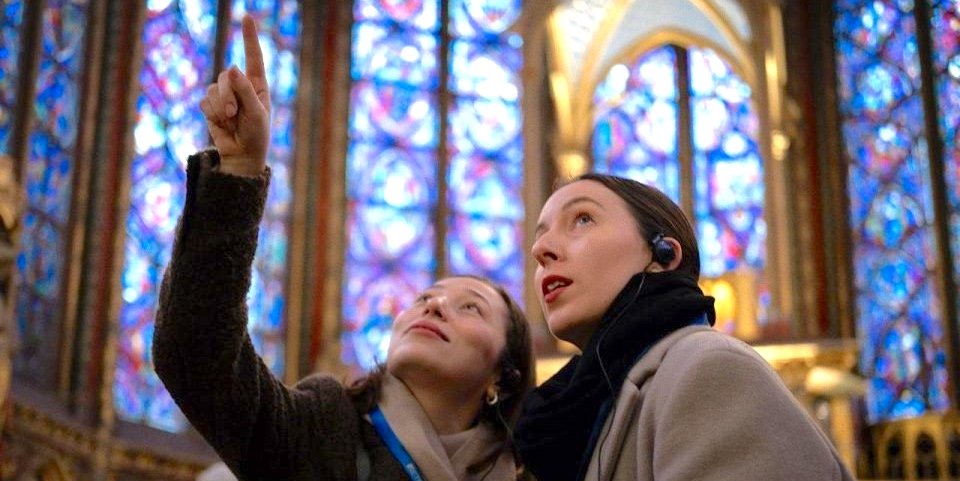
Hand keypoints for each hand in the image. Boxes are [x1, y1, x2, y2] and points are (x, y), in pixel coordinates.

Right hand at [199, 14, 269, 176]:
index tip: (247, 16)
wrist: (241, 155)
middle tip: (233, 114)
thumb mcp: (256, 114)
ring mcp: (225, 96)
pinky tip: (220, 124)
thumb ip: (245, 91)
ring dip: (219, 108)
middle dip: (227, 95)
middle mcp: (240, 86)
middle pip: (226, 76)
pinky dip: (211, 114)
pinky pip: (205, 102)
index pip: (253, 57)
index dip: (249, 37)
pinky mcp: (211, 106)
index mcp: (258, 85)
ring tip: (230, 122)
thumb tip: (233, 67)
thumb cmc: (256, 136)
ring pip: (213, 89)